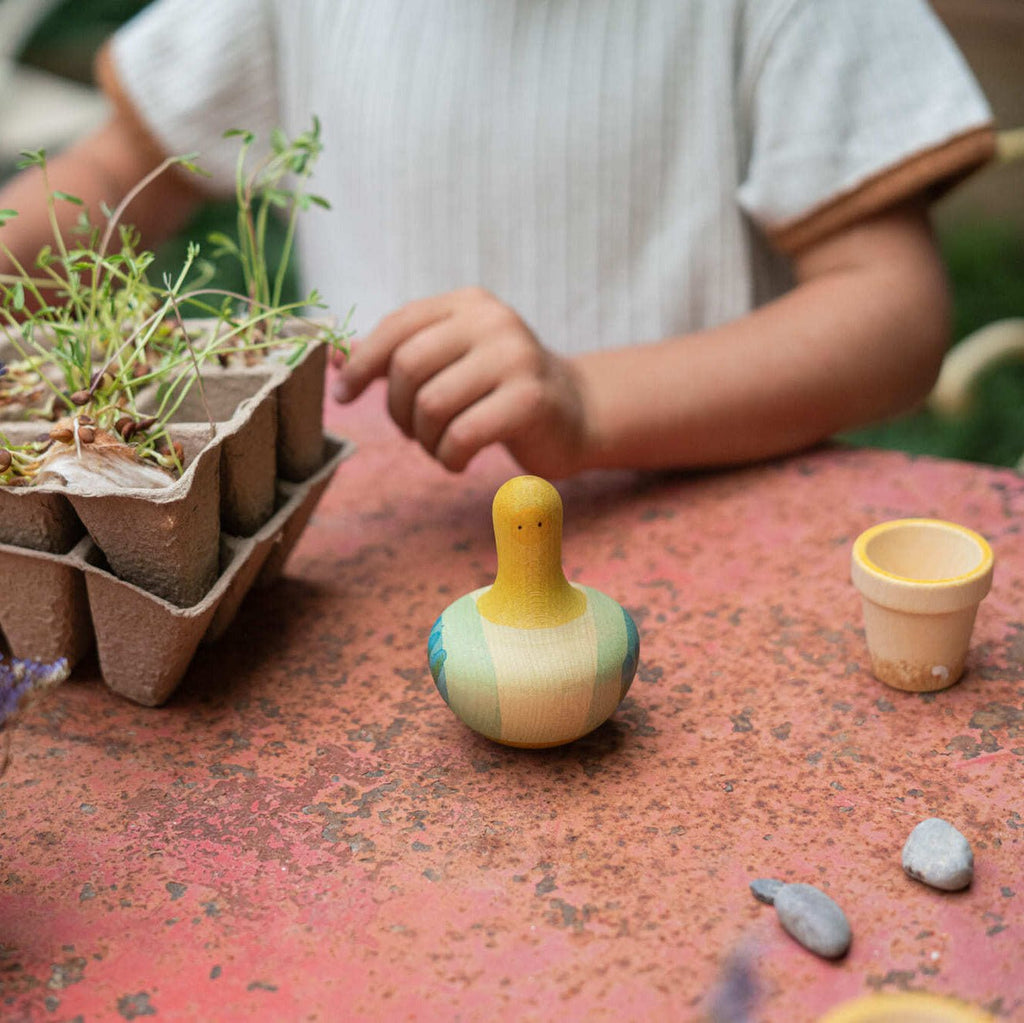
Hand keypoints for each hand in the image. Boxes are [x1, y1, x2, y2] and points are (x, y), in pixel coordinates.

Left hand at [333, 287, 588, 474]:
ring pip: (431, 404)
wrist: (576, 414)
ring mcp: (515, 357)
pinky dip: (448, 457)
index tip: (343, 395)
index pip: (397, 326)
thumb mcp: (453, 360)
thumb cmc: (501, 390)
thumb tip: (332, 357)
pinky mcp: (529, 400)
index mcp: (468, 303)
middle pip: (408, 366)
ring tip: (440, 446)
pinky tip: (459, 460)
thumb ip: (399, 354)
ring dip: (424, 439)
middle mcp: (492, 321)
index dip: (360, 364)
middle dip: (397, 411)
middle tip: (412, 432)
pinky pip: (462, 434)